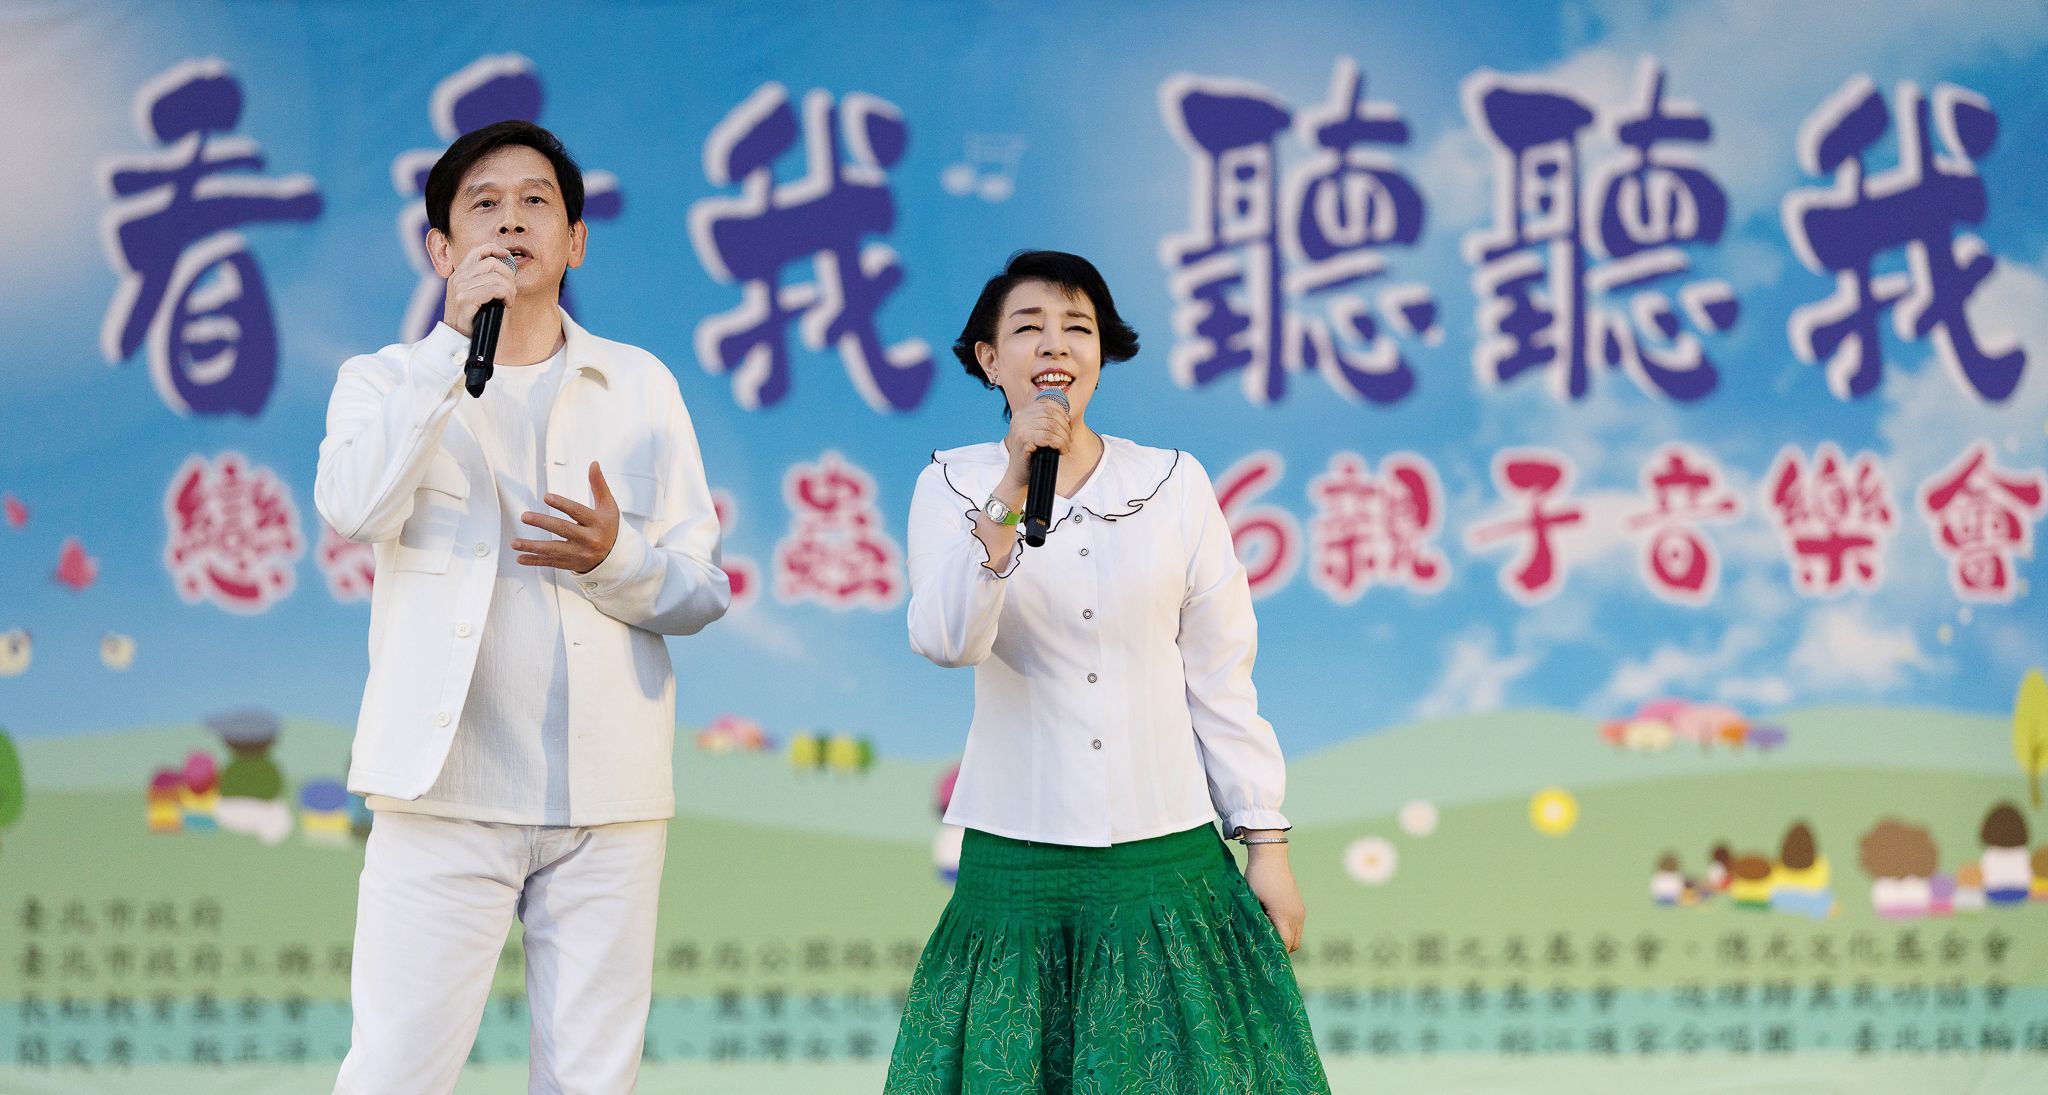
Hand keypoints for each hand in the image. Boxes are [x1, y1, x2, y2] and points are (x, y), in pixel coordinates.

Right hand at [442, 243, 517, 336]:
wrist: (458, 339)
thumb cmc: (472, 318)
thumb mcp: (475, 294)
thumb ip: (484, 279)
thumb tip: (505, 265)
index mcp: (459, 274)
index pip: (477, 251)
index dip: (495, 249)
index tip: (507, 255)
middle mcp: (457, 278)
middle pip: (492, 263)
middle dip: (508, 276)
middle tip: (511, 292)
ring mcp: (460, 288)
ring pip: (496, 277)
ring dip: (509, 289)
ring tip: (508, 300)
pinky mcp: (465, 300)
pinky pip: (495, 289)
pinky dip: (506, 296)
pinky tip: (506, 304)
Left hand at [513, 463, 619, 573]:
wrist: (615, 558)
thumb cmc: (609, 527)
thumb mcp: (608, 506)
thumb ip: (599, 485)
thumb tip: (594, 464)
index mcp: (598, 523)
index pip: (578, 512)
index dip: (562, 504)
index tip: (547, 497)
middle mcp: (589, 540)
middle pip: (563, 530)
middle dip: (542, 523)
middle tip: (525, 516)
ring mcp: (579, 554)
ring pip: (553, 550)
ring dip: (532, 546)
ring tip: (515, 543)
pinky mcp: (570, 563)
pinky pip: (550, 563)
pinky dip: (534, 561)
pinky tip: (520, 558)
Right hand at [999, 392, 1070, 491]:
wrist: (1018, 475)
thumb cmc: (1032, 455)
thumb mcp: (1038, 434)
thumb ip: (1047, 422)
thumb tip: (1067, 416)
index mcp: (1023, 413)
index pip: (1047, 403)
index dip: (1061, 413)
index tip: (1067, 426)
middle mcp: (1020, 417)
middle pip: (1051, 413)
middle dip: (1065, 427)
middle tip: (1069, 440)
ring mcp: (1020, 427)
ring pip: (1052, 425)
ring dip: (1064, 437)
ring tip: (1066, 447)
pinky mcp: (1023, 439)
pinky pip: (1048, 437)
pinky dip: (1059, 444)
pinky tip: (1061, 451)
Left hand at [1242, 837, 1304, 952]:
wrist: (1271, 857)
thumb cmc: (1257, 878)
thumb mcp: (1252, 901)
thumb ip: (1254, 922)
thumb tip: (1251, 940)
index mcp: (1284, 915)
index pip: (1284, 945)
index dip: (1273, 953)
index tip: (1261, 958)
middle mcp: (1296, 916)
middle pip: (1293, 945)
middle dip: (1279, 950)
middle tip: (1262, 951)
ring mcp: (1300, 912)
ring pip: (1296, 937)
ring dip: (1284, 940)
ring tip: (1266, 938)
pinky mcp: (1300, 907)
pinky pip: (1296, 928)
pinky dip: (1287, 932)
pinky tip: (1271, 927)